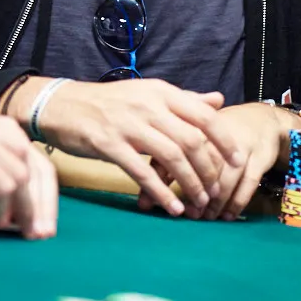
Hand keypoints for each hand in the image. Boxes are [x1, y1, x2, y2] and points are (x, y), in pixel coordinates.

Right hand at [23, 78, 243, 217]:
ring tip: (199, 203)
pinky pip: (142, 172)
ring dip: (189, 184)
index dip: (224, 139)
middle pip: (191, 140)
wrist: (63, 105)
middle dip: (208, 170)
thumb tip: (218, 100)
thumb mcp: (149, 94)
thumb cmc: (110, 103)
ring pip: (171, 157)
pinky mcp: (109, 144)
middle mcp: (149, 106)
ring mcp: (129, 125)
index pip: (203, 115)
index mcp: (161, 92)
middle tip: (215, 192)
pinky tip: (172, 208)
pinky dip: (161, 193)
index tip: (237, 161)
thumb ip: (185, 100)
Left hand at [141, 103, 300, 222]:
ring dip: (213, 201)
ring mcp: (240, 145)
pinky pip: (248, 183)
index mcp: (193, 125)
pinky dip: (236, 202)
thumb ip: (165, 161)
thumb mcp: (189, 140)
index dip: (159, 179)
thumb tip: (142, 198)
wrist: (259, 119)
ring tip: (202, 217)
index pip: (171, 152)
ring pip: (224, 177)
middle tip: (181, 214)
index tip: (146, 204)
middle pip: (200, 165)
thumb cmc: (214, 135)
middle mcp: (216, 134)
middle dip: (189, 192)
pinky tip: (227, 216)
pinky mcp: (259, 156)